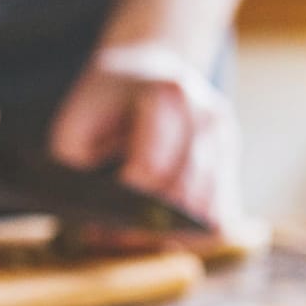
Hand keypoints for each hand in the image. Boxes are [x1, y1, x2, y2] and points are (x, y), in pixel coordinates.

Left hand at [49, 43, 241, 228]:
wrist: (148, 64)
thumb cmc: (103, 101)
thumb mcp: (74, 124)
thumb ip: (77, 168)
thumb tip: (95, 224)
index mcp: (165, 94)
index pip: (151, 167)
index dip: (124, 206)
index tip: (98, 228)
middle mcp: (205, 114)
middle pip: (184, 194)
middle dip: (146, 227)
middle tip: (112, 241)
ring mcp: (225, 137)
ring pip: (210, 210)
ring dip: (172, 235)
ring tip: (134, 239)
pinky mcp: (231, 159)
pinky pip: (222, 212)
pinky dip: (194, 233)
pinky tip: (162, 234)